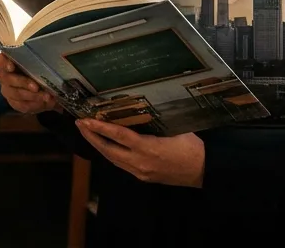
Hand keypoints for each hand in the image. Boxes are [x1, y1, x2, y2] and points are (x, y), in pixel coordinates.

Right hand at [0, 52, 58, 113]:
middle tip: (37, 87)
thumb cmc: (42, 67)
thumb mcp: (43, 61)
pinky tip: (45, 103)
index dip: (3, 63)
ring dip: (32, 96)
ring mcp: (8, 90)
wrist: (46, 85)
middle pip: (6, 78)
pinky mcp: (14, 102)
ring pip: (15, 94)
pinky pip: (21, 105)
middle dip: (22, 82)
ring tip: (47, 97)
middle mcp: (4, 75)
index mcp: (8, 60)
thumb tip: (54, 61)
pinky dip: (35, 105)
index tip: (12, 67)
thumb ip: (43, 59)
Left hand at [75, 118, 204, 187]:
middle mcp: (140, 162)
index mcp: (148, 148)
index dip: (100, 128)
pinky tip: (105, 145)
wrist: (205, 172)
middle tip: (79, 123)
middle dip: (91, 137)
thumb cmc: (193, 147)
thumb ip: (154, 122)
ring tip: (88, 132)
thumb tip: (138, 108)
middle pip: (108, 150)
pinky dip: (110, 153)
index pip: (118, 136)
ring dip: (98, 146)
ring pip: (112, 159)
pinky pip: (121, 164)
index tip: (85, 120)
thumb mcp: (175, 129)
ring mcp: (140, 172)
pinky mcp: (143, 177)